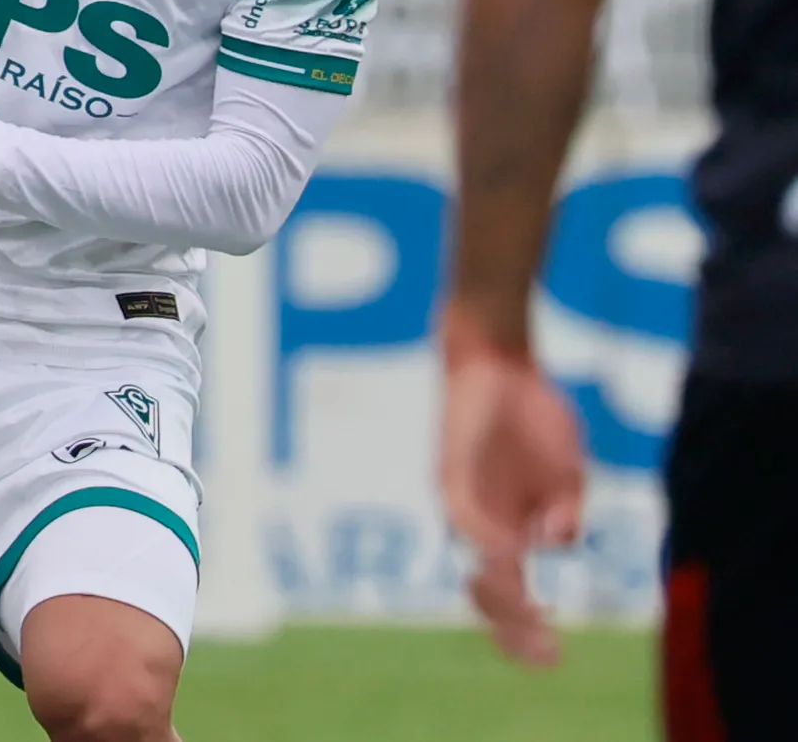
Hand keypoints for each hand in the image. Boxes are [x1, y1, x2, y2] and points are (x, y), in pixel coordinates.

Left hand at [439, 301, 581, 666]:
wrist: (500, 364)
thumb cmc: (534, 418)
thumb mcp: (569, 475)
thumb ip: (565, 514)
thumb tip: (553, 544)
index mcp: (512, 530)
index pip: (513, 593)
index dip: (527, 628)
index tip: (554, 654)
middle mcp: (482, 524)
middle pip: (490, 590)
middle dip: (513, 626)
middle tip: (543, 653)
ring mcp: (464, 501)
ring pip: (475, 559)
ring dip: (500, 591)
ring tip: (527, 614)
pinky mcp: (448, 473)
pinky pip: (462, 514)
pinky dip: (487, 536)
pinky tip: (511, 552)